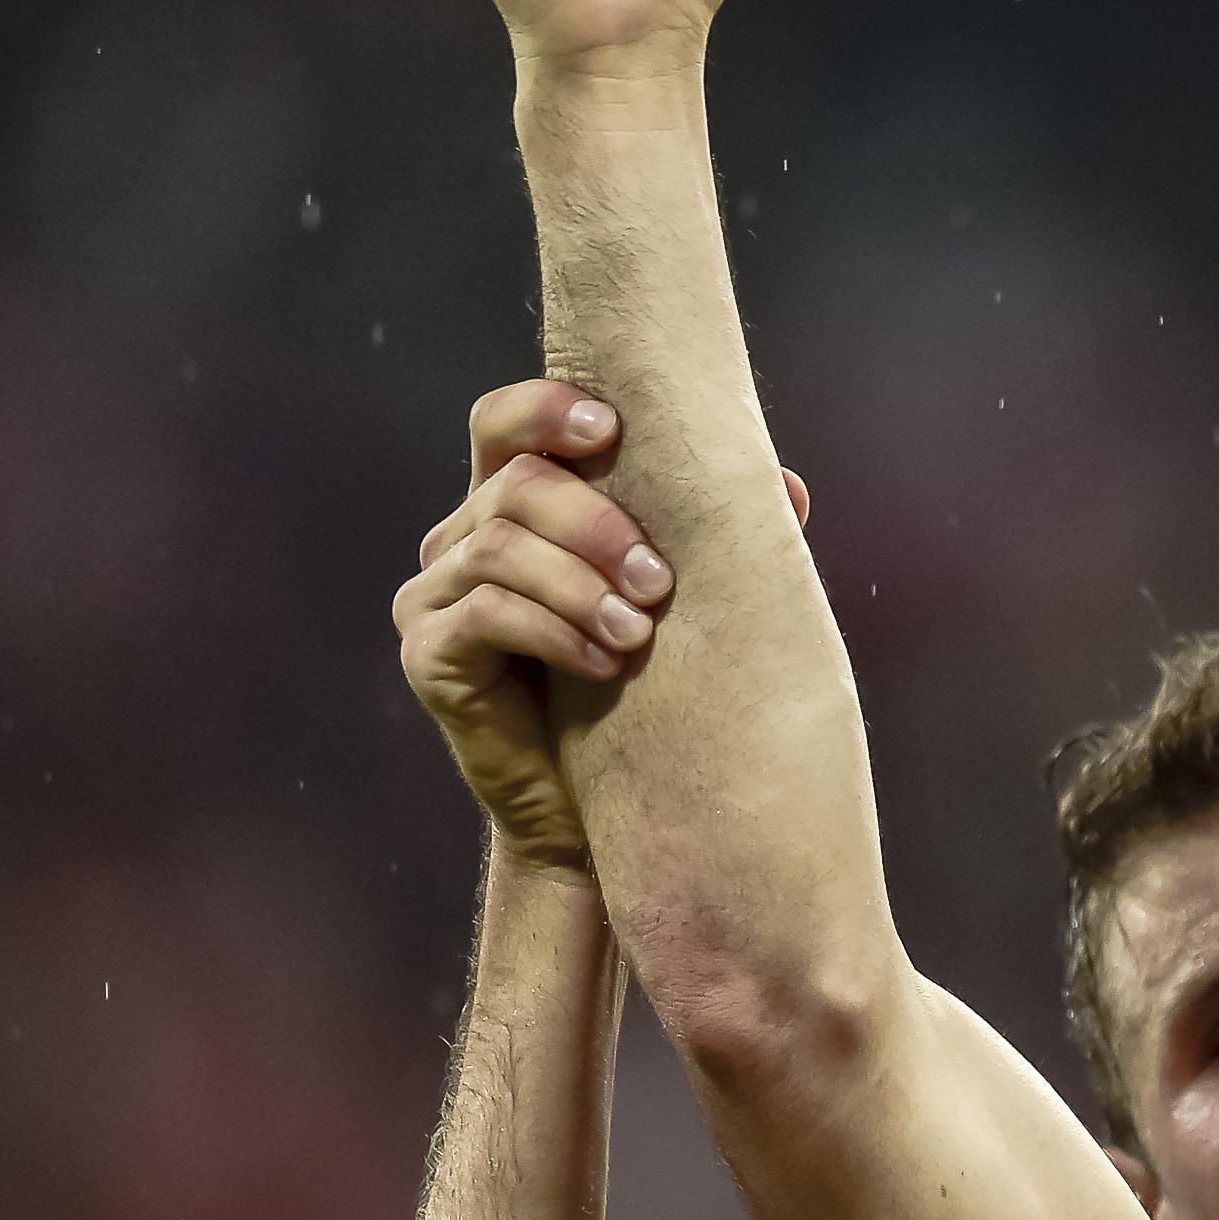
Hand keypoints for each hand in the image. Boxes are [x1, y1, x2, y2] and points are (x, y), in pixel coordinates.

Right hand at [395, 383, 808, 877]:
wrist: (601, 811)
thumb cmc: (648, 691)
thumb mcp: (682, 602)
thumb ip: (720, 538)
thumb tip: (789, 488)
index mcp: (512, 510)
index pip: (500, 424)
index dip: (546, 409)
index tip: (611, 429)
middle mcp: (458, 542)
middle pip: (515, 485)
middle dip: (597, 523)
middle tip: (660, 581)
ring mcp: (431, 598)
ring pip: (499, 549)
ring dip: (582, 584)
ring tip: (641, 630)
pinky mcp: (429, 657)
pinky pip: (485, 615)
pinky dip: (556, 630)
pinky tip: (608, 663)